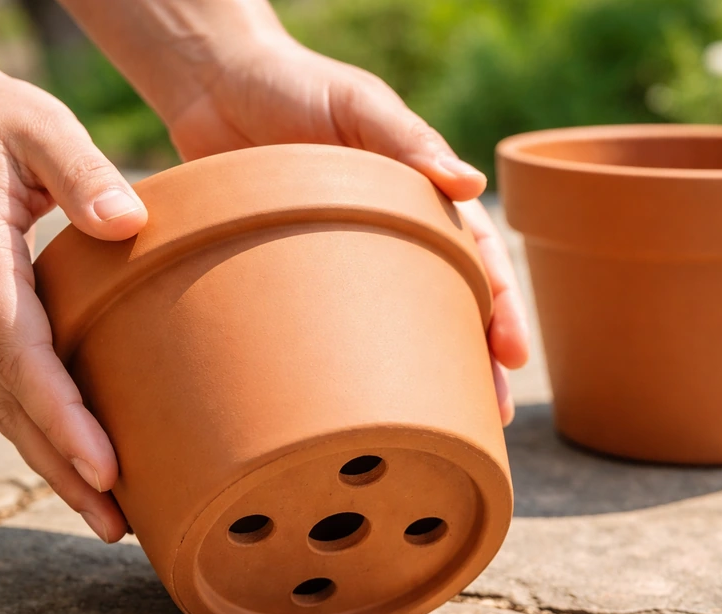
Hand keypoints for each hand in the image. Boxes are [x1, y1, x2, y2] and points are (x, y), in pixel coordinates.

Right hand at [0, 60, 146, 541]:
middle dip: (60, 469)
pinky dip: (38, 434)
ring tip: (105, 518)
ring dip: (49, 467)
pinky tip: (74, 465)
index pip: (21, 355)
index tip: (105, 468)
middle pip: (10, 405)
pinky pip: (5, 392)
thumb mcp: (43, 128)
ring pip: (4, 410)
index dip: (61, 417)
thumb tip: (127, 222)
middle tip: (114, 525)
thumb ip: (82, 173)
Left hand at [166, 39, 529, 422]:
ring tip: (442, 423)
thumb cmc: (292, 83)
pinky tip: (360, 399)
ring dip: (424, 371)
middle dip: (473, 358)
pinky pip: (336, 321)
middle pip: (445, 302)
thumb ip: (407, 139)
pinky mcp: (298, 273)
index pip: (474, 256)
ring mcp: (344, 257)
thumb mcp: (356, 104)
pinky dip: (356, 360)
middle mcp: (390, 230)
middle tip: (492, 414)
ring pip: (395, 322)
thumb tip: (471, 181)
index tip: (510, 356)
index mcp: (419, 192)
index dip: (498, 306)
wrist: (211, 85)